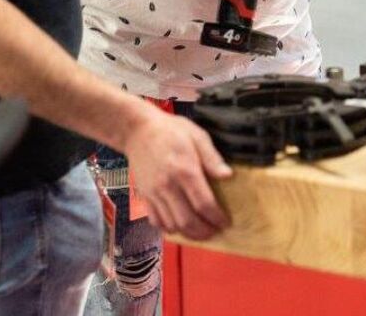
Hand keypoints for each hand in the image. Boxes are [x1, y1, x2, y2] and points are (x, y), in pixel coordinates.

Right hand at [121, 106, 232, 240]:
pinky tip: (180, 225)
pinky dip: (170, 229)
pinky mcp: (144, 196)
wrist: (138, 131)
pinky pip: (157, 221)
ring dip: (189, 234)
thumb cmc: (170, 131)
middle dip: (204, 231)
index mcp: (185, 170)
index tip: (225, 222)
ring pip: (172, 225)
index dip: (216, 218)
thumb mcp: (197, 135)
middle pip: (187, 221)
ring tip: (201, 231)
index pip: (203, 203)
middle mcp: (168, 186)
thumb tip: (228, 175)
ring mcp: (154, 193)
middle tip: (215, 231)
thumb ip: (212, 157)